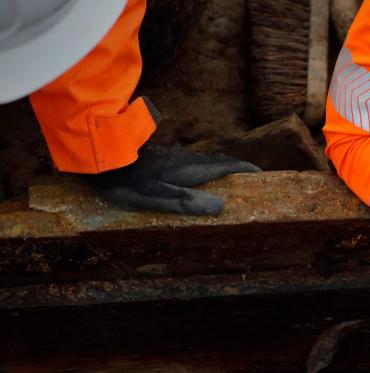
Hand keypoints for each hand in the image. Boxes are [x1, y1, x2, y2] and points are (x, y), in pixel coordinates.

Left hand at [82, 141, 258, 215]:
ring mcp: (168, 155)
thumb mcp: (156, 196)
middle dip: (230, 170)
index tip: (259, 173)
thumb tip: (221, 206)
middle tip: (243, 181)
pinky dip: (194, 170)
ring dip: (211, 170)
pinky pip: (183, 163)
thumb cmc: (125, 179)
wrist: (95, 153)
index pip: (223, 165)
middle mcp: (182, 158)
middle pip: (213, 163)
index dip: (243, 169)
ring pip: (197, 162)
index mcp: (187, 168)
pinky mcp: (155, 155)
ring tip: (219, 184)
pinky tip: (187, 179)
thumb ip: (187, 202)